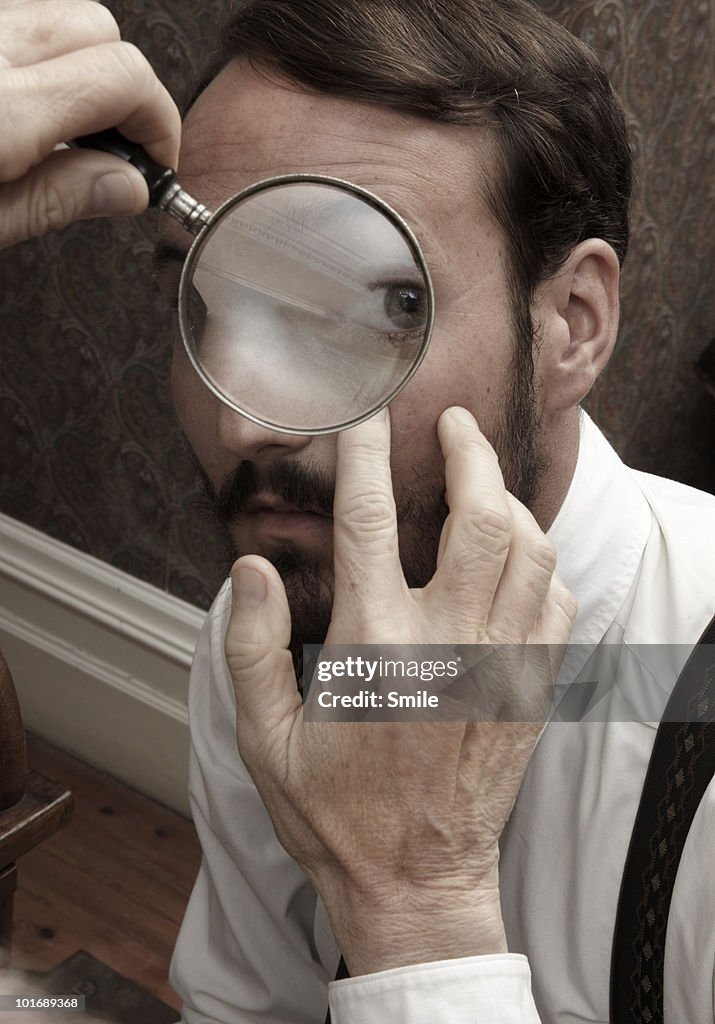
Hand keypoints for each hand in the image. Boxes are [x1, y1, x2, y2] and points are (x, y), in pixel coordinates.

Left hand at [0, 0, 180, 246]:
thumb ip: (57, 199)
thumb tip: (128, 186)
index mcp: (3, 109)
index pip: (124, 77)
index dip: (158, 124)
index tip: (156, 166)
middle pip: (98, 29)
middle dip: (125, 88)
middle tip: (117, 152)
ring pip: (56, 16)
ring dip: (78, 67)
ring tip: (63, 132)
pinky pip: (15, 23)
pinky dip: (34, 59)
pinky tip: (22, 108)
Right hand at [225, 406, 576, 974]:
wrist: (418, 881)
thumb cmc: (336, 814)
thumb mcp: (266, 738)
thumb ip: (252, 646)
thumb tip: (251, 571)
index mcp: (377, 644)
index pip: (370, 519)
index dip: (366, 455)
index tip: (367, 419)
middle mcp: (449, 641)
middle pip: (481, 515)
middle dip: (471, 453)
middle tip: (458, 424)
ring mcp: (502, 663)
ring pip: (530, 550)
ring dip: (511, 501)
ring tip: (485, 482)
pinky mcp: (532, 687)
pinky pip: (556, 601)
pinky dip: (543, 562)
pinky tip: (519, 557)